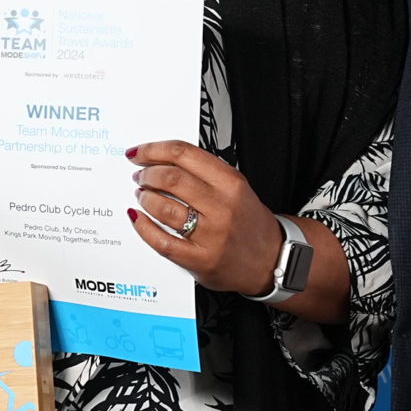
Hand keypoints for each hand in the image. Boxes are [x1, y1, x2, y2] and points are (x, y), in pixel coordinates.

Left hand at [126, 141, 288, 296]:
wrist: (273, 259)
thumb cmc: (249, 222)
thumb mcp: (236, 187)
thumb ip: (204, 172)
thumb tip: (161, 159)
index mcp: (231, 183)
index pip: (184, 154)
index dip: (153, 150)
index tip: (139, 152)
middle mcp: (223, 207)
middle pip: (171, 179)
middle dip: (147, 174)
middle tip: (140, 176)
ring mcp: (212, 236)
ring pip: (164, 208)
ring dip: (145, 198)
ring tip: (143, 195)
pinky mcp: (201, 260)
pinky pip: (162, 241)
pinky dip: (143, 227)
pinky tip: (138, 218)